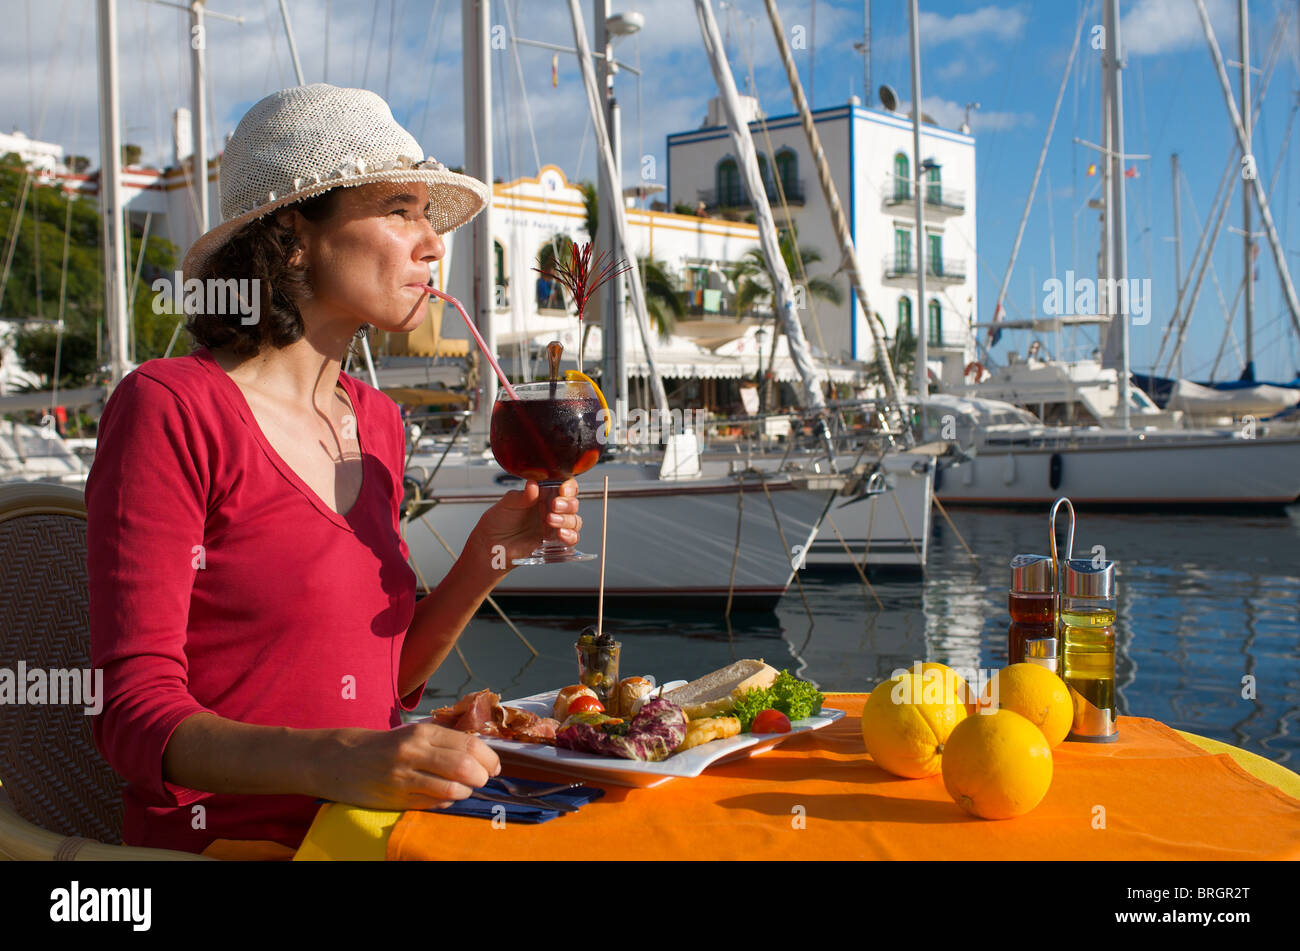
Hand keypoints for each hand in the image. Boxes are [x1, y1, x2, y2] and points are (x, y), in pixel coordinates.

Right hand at [313, 722, 501, 810]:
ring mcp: (404, 777)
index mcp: (422, 732)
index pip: (469, 744)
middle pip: (465, 766)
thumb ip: (444, 741)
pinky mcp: (396, 799)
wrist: (339, 760)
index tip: (495, 766)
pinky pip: (434, 804)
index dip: (489, 758)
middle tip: (483, 779)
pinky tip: (443, 797)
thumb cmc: (385, 746)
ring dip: (465, 792)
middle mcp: (414, 752)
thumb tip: (482, 754)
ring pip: (452, 789)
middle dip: (482, 777)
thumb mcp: (413, 734)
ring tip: (463, 789)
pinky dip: (447, 802)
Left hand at [465, 478, 582, 570]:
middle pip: (572, 502)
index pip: (563, 485)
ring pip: (574, 520)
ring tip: (551, 521)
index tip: (562, 489)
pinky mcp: (555, 541)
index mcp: (542, 494)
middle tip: (554, 505)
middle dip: (567, 504)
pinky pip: (572, 538)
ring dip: (567, 520)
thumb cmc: (497, 522)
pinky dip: (570, 536)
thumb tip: (533, 485)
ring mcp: (554, 525)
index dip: (568, 486)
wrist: (492, 546)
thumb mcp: (507, 504)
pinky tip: (560, 534)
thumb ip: (522, 496)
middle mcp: (551, 508)